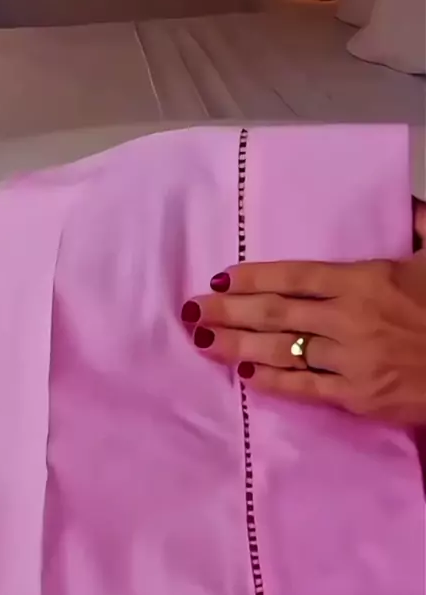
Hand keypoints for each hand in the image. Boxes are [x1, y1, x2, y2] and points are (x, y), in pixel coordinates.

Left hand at [181, 246, 425, 425]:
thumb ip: (419, 223)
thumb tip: (405, 198)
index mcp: (365, 280)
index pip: (296, 276)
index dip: (254, 277)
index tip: (220, 279)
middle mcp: (349, 318)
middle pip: (276, 313)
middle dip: (229, 311)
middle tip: (191, 310)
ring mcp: (349, 360)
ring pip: (282, 350)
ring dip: (237, 345)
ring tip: (202, 340)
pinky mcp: (356, 396)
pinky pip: (305, 388)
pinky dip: (273, 382)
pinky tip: (243, 376)